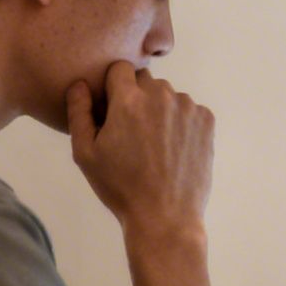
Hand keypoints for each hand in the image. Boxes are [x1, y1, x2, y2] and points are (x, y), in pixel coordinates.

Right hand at [68, 63, 214, 235]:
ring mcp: (188, 107)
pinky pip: (189, 110)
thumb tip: (80, 84)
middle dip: (137, 98)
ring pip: (169, 96)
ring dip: (160, 110)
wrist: (165, 217)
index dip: (113, 87)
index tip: (113, 109)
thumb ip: (79, 112)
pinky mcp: (206, 121)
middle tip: (132, 132)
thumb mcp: (86, 154)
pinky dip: (181, 123)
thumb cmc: (120, 187)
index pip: (120, 68)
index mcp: (129, 100)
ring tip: (155, 146)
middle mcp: (162, 95)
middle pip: (146, 81)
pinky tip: (173, 150)